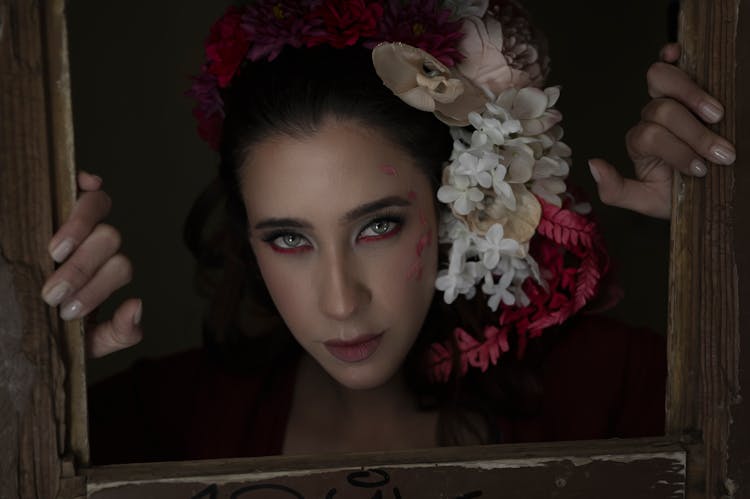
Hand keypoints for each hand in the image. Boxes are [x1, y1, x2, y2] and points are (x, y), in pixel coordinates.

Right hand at [41, 171, 142, 357]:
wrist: (13, 325)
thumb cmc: (51, 325)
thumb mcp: (85, 340)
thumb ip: (118, 333)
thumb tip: (136, 306)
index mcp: (106, 271)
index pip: (119, 267)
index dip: (98, 288)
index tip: (66, 312)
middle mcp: (98, 242)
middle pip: (110, 239)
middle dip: (82, 269)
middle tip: (50, 293)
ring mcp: (80, 217)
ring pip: (98, 206)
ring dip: (79, 229)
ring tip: (54, 253)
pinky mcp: (59, 201)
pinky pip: (82, 183)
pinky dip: (85, 181)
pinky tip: (80, 185)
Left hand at [588, 43, 735, 218]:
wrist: (712, 190)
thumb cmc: (680, 194)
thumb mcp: (647, 200)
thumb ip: (616, 190)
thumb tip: (593, 165)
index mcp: (643, 141)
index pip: (649, 135)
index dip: (675, 150)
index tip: (700, 170)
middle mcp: (654, 117)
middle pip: (662, 110)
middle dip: (693, 134)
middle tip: (721, 154)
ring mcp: (672, 98)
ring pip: (666, 81)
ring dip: (693, 97)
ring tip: (718, 117)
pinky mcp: (690, 86)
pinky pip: (672, 62)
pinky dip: (671, 54)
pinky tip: (676, 52)